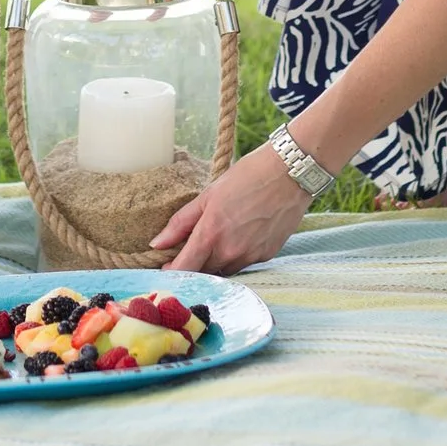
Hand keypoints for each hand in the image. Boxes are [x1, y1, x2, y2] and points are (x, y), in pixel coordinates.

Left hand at [152, 141, 312, 274]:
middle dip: (194, 263)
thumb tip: (156, 244)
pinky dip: (237, 254)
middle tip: (194, 244)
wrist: (290, 173)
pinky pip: (244, 263)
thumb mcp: (208, 194)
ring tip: (222, 233)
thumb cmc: (247, 177)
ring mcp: (250, 256)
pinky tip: (243, 233)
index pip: (183, 269)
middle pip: (203, 271)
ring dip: (216, 260)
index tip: (166, 267)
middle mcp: (230, 252)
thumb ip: (180, 222)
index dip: (171, 272)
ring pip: (224, 269)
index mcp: (210, 234)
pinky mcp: (266, 256)